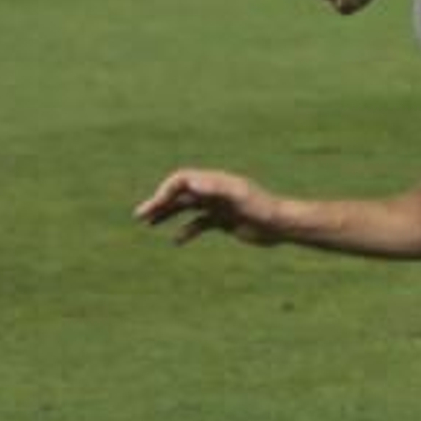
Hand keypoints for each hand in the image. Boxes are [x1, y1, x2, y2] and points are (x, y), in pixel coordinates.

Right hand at [134, 168, 284, 246]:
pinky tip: (176, 240)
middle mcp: (214, 192)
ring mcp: (217, 206)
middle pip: (180, 194)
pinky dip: (186, 231)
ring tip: (148, 224)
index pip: (182, 180)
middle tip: (139, 215)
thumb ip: (217, 189)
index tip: (157, 205)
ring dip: (167, 214)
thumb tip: (193, 184)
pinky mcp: (223, 221)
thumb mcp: (239, 196)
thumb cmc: (262, 208)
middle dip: (159, 203)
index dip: (167, 190)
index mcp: (215, 182)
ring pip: (186, 208)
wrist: (280, 225)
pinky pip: (199, 224)